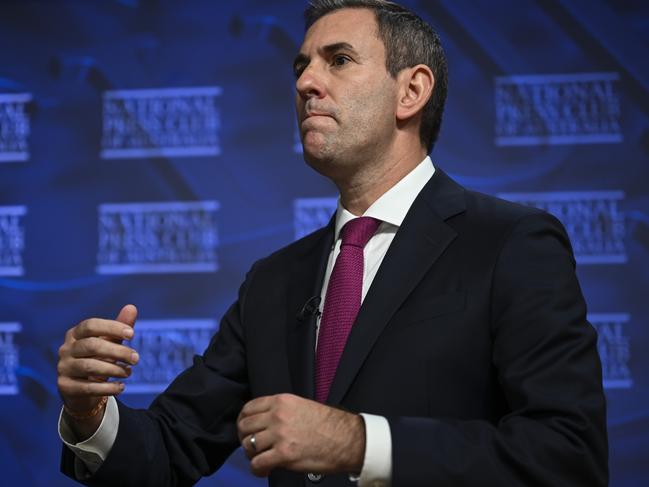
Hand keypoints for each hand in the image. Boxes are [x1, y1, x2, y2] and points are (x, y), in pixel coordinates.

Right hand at [57, 304, 138, 436]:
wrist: (82, 390)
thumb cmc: (98, 359)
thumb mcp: (110, 342)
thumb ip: (120, 326)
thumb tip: (132, 307)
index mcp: (75, 334)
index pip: (90, 325)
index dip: (112, 327)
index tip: (132, 334)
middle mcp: (65, 349)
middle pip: (92, 345)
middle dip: (118, 351)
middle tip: (136, 359)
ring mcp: (63, 368)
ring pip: (90, 366)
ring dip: (114, 369)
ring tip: (129, 372)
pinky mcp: (65, 387)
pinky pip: (87, 387)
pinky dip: (108, 388)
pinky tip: (121, 387)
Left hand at [237, 393, 364, 476]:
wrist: (346, 439)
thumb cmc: (329, 425)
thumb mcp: (302, 406)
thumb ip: (281, 411)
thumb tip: (266, 423)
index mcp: (282, 401)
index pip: (249, 408)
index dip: (243, 421)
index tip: (245, 429)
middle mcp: (277, 415)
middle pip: (245, 426)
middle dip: (244, 438)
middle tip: (251, 447)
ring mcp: (279, 434)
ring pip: (248, 445)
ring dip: (252, 455)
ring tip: (261, 459)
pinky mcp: (284, 454)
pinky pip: (257, 463)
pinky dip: (257, 469)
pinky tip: (264, 470)